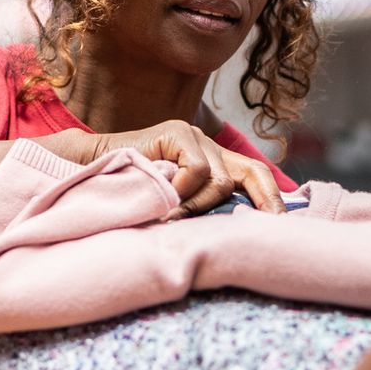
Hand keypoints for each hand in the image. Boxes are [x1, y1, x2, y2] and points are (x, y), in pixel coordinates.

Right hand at [41, 122, 286, 216]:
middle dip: (259, 202)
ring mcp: (193, 136)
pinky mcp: (177, 132)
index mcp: (213, 161)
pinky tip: (163, 197)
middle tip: (257, 228)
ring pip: (219, 180)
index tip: (282, 227)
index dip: (272, 199)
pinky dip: (184, 191)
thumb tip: (237, 237)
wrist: (88, 171)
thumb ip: (200, 210)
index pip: (254, 175)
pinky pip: (197, 170)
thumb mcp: (173, 207)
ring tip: (171, 216)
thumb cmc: (131, 196)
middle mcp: (208, 145)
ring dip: (198, 206)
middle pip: (250, 173)